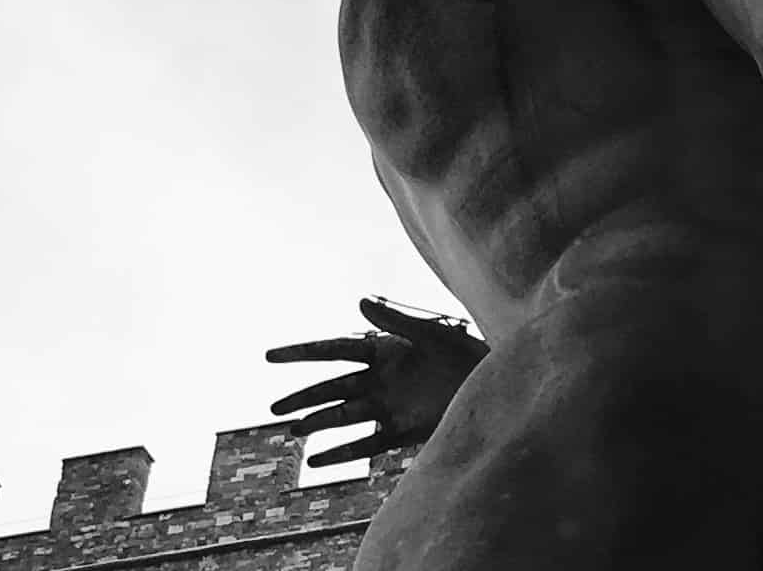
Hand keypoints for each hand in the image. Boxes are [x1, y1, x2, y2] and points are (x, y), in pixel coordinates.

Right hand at [266, 297, 488, 465]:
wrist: (492, 381)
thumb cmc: (464, 349)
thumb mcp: (431, 332)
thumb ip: (396, 321)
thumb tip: (359, 301)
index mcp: (385, 350)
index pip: (335, 349)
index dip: (302, 353)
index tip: (270, 356)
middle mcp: (381, 379)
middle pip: (333, 387)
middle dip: (303, 395)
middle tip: (272, 407)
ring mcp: (388, 405)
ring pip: (343, 416)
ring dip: (319, 422)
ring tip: (292, 430)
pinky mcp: (401, 430)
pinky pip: (364, 445)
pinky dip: (340, 452)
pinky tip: (315, 461)